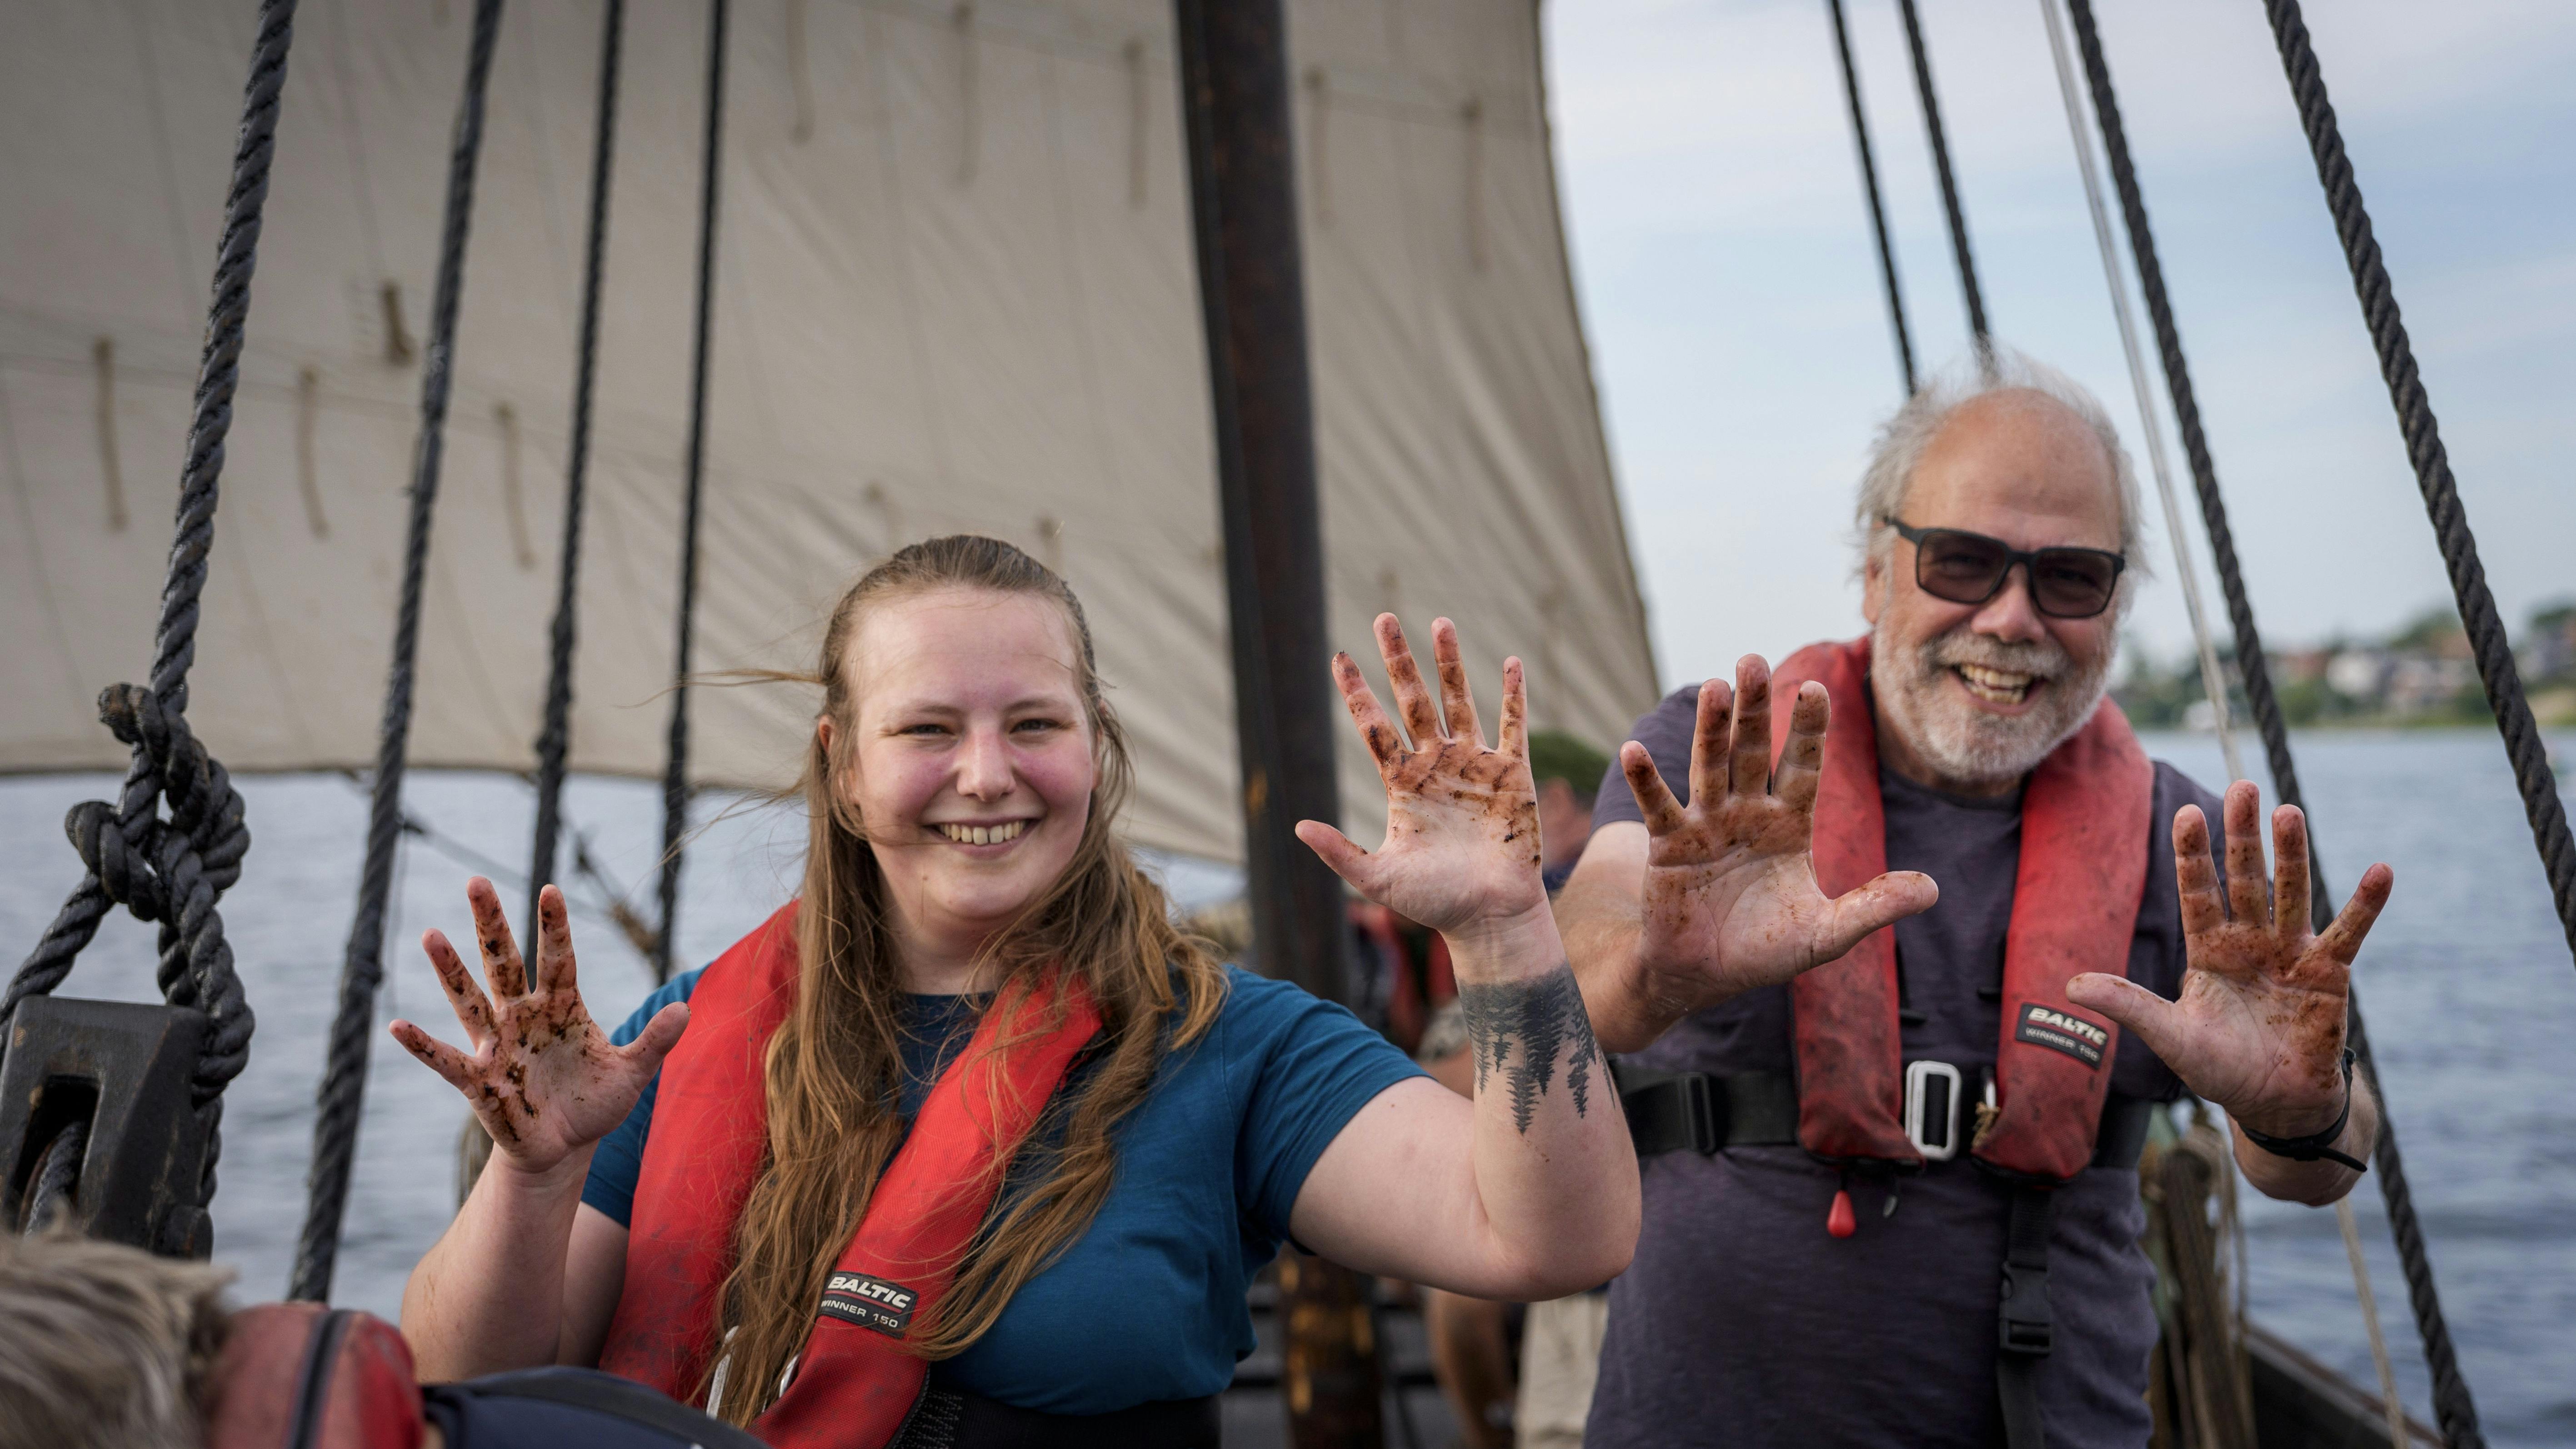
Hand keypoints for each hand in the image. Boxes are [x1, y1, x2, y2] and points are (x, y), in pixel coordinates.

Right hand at [389, 877, 686, 1174]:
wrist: (565, 1146)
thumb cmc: (594, 1102)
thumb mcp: (631, 1073)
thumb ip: (655, 1041)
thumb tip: (686, 1008)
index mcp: (560, 1005)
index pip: (559, 956)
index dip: (554, 925)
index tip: (551, 888)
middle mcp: (522, 1015)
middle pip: (504, 961)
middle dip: (492, 924)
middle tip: (477, 881)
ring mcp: (496, 1044)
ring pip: (469, 999)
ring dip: (450, 970)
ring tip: (430, 934)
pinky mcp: (478, 1080)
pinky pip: (445, 1059)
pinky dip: (422, 1045)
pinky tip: (397, 1025)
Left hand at [1296, 616, 1545, 942]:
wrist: (1489, 918)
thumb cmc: (1435, 903)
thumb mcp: (1377, 878)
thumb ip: (1338, 852)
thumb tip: (1297, 826)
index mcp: (1403, 783)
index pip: (1374, 727)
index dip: (1357, 692)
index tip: (1339, 657)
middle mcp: (1436, 766)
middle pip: (1413, 700)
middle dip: (1399, 660)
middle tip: (1384, 618)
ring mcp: (1474, 766)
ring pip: (1459, 701)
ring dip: (1449, 663)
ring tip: (1439, 622)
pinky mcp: (1513, 774)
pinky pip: (1512, 726)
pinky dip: (1513, 696)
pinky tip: (1510, 662)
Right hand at [1621, 656, 1936, 1011]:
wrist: (1706, 975)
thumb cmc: (1766, 950)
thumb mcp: (1827, 933)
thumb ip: (1874, 906)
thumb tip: (1933, 889)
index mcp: (1789, 824)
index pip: (1802, 766)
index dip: (1808, 729)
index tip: (1817, 687)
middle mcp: (1748, 812)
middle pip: (1752, 751)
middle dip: (1754, 709)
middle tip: (1752, 660)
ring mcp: (1707, 824)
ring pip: (1709, 765)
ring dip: (1710, 727)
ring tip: (1714, 686)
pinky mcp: (1669, 845)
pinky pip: (1658, 806)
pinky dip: (1645, 780)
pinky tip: (1633, 750)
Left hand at [2068, 781, 2391, 1137]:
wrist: (2273, 1101)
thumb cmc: (2219, 1068)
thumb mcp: (2169, 1036)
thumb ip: (2128, 1005)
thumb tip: (2070, 985)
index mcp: (2209, 949)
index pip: (2198, 892)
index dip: (2193, 855)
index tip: (2186, 812)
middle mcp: (2250, 940)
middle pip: (2244, 878)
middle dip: (2241, 836)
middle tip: (2242, 786)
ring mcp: (2291, 952)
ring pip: (2290, 892)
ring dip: (2291, 853)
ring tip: (2287, 811)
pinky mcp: (2330, 973)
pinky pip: (2349, 932)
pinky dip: (2366, 904)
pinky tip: (2381, 870)